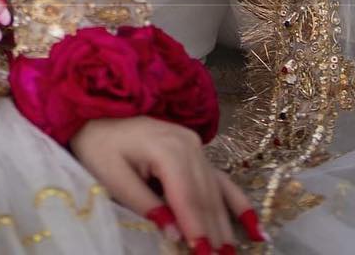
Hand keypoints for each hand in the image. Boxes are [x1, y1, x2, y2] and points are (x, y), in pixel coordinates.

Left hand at [69, 116, 262, 250]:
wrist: (98, 113)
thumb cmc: (100, 147)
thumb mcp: (113, 176)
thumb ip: (144, 204)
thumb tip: (173, 233)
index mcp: (167, 148)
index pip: (187, 197)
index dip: (196, 229)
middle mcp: (188, 144)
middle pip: (205, 197)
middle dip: (214, 233)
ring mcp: (195, 146)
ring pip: (214, 192)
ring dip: (225, 225)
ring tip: (233, 254)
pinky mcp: (196, 151)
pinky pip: (221, 180)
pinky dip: (238, 203)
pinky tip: (256, 226)